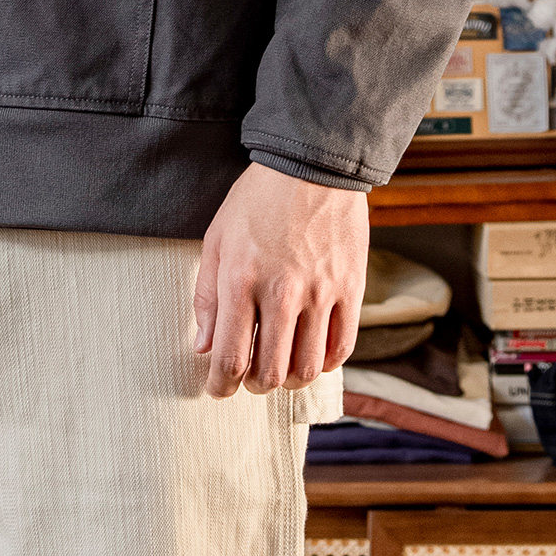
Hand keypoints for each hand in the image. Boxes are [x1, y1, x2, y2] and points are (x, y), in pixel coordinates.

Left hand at [192, 166, 367, 399]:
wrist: (312, 165)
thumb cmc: (257, 201)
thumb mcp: (216, 241)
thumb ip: (207, 298)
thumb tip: (203, 348)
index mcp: (240, 281)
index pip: (230, 358)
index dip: (220, 386)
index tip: (218, 390)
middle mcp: (281, 292)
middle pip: (270, 373)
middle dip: (254, 387)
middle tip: (249, 379)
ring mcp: (321, 293)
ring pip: (307, 368)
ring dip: (290, 380)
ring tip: (281, 369)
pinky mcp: (351, 288)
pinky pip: (341, 347)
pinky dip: (325, 363)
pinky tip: (312, 355)